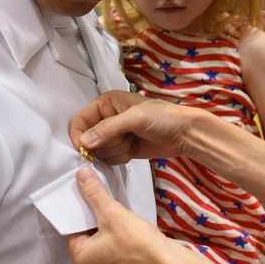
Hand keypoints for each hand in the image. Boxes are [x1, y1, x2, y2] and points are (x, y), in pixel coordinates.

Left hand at [67, 166, 169, 263]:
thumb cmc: (139, 247)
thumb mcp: (112, 213)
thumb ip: (94, 193)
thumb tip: (83, 177)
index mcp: (81, 261)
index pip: (73, 230)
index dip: (81, 212)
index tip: (88, 198)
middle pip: (87, 237)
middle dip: (96, 221)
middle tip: (106, 207)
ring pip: (103, 244)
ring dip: (109, 230)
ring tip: (119, 217)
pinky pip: (115, 251)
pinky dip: (120, 240)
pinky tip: (129, 231)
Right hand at [70, 90, 192, 164]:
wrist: (184, 134)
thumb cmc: (163, 118)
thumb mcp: (135, 118)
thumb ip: (109, 128)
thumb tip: (84, 142)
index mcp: (106, 103)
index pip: (80, 120)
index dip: (79, 136)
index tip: (85, 149)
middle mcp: (107, 118)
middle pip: (89, 139)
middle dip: (108, 143)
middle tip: (127, 137)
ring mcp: (114, 135)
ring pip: (100, 152)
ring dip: (117, 150)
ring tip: (134, 140)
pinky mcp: (122, 149)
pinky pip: (110, 160)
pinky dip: (122, 157)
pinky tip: (135, 149)